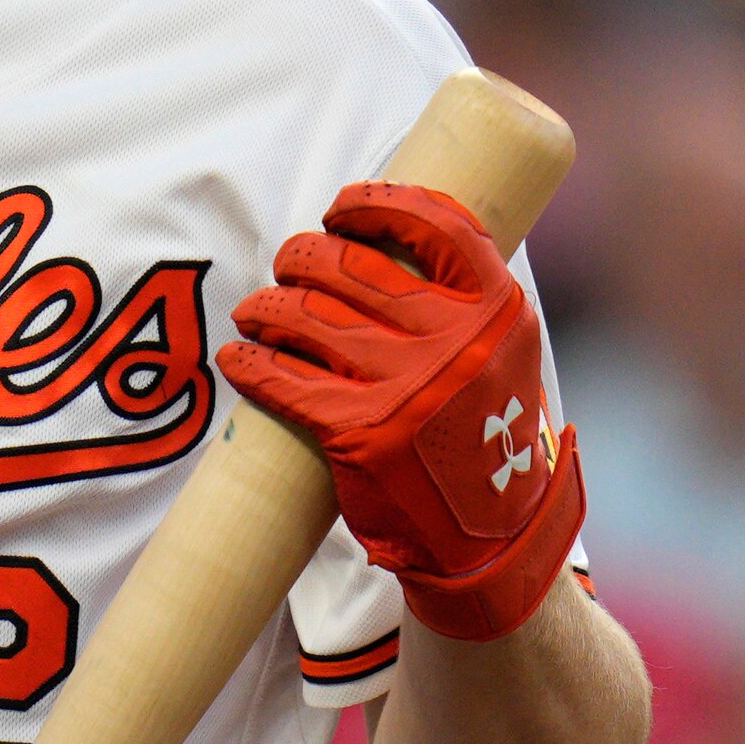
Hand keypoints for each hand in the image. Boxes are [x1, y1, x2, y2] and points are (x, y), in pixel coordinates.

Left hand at [219, 177, 583, 638]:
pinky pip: (283, 379)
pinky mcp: (359, 432)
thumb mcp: (506, 357)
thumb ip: (466, 304)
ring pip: (308, 314)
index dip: (378, 205)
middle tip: (289, 263)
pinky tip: (238, 358)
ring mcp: (406, 385)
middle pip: (353, 265)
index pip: (435, 225)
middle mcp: (454, 341)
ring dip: (267, 306)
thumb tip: (394, 242)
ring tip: (255, 311)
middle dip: (304, 255)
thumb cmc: (486, 436)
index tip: (341, 208)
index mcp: (497, 311)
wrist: (489, 538)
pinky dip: (250, 363)